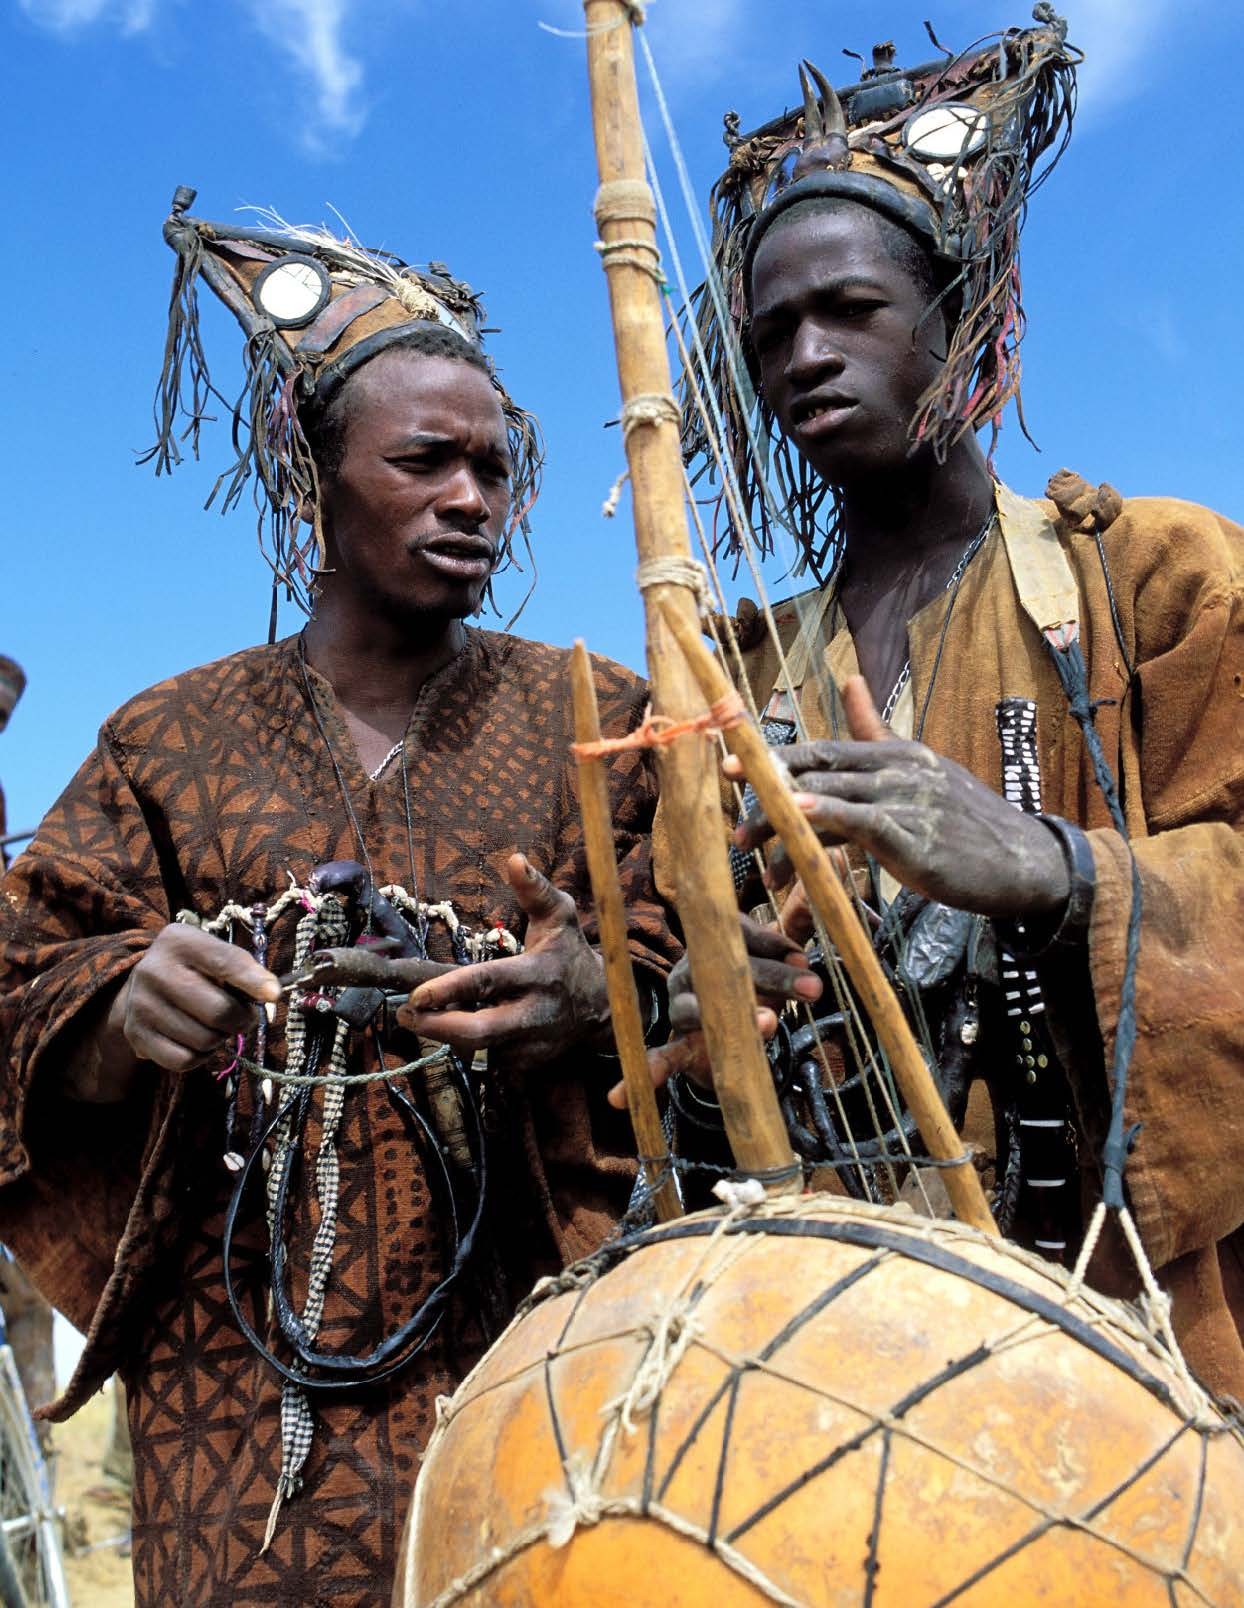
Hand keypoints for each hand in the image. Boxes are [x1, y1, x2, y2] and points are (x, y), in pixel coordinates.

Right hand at [121, 922, 281, 1072]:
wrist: (144, 987)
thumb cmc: (195, 970)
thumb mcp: (215, 955)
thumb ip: (244, 969)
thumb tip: (271, 995)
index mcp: (178, 941)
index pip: (225, 962)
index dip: (254, 981)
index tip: (274, 995)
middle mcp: (153, 969)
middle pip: (219, 1011)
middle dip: (241, 1020)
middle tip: (243, 1017)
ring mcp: (140, 1004)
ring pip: (204, 1040)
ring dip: (221, 1040)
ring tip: (217, 1027)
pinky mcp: (135, 1035)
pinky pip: (184, 1060)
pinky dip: (201, 1058)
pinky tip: (199, 1043)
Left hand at [398, 855, 610, 1073]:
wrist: (602, 1005)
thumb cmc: (569, 953)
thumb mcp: (559, 915)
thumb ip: (535, 889)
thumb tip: (514, 858)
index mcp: (537, 974)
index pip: (488, 983)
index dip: (450, 990)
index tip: (418, 994)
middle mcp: (534, 1013)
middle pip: (480, 1031)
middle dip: (437, 1027)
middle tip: (406, 1014)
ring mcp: (531, 1045)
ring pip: (478, 1048)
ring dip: (446, 1034)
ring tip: (422, 1015)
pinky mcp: (527, 1064)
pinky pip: (487, 1058)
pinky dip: (467, 1044)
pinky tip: (456, 1025)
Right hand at [606, 912, 820, 1107]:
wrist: (715, 1024)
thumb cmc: (746, 985)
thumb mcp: (766, 967)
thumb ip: (781, 956)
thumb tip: (802, 959)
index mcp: (710, 947)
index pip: (741, 937)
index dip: (773, 946)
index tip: (804, 958)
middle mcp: (690, 973)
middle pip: (728, 971)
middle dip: (774, 978)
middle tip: (812, 988)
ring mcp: (680, 1008)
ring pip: (697, 1010)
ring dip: (734, 1017)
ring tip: (768, 1022)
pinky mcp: (678, 1042)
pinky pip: (662, 1056)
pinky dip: (649, 1072)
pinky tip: (619, 1095)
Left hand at [728, 675, 1069, 918]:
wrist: (1025, 864)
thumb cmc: (967, 823)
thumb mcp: (921, 767)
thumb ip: (877, 730)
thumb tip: (851, 679)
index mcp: (895, 753)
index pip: (823, 748)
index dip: (775, 753)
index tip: (731, 758)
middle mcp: (898, 768)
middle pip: (817, 767)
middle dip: (765, 777)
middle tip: (723, 786)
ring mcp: (907, 800)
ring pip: (829, 797)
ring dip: (780, 818)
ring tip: (744, 840)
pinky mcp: (914, 837)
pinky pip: (860, 822)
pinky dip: (825, 816)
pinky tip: (795, 818)